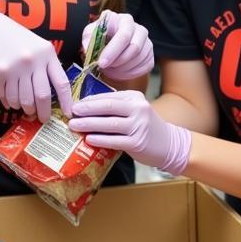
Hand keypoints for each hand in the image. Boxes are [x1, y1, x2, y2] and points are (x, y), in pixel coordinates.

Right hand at [0, 8, 72, 120]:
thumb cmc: (19, 41)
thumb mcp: (40, 48)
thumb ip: (48, 67)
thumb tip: (56, 98)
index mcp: (47, 54)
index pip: (61, 83)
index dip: (66, 102)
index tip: (68, 114)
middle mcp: (32, 61)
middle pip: (42, 96)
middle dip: (43, 112)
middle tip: (42, 118)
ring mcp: (15, 68)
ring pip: (23, 101)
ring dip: (25, 109)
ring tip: (25, 108)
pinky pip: (7, 98)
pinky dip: (10, 104)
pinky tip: (11, 102)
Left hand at [68, 90, 189, 172]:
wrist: (168, 144)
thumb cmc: (145, 127)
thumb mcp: (134, 111)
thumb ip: (116, 108)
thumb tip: (86, 108)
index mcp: (135, 98)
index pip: (108, 97)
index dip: (90, 100)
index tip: (75, 104)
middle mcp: (138, 109)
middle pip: (107, 107)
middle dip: (87, 109)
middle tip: (72, 112)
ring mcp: (139, 126)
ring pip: (109, 124)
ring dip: (89, 124)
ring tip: (74, 125)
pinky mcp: (137, 142)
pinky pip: (114, 140)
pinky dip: (100, 140)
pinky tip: (89, 139)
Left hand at [83, 11, 153, 80]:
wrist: (111, 50)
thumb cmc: (100, 40)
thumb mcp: (90, 36)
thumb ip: (88, 38)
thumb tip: (89, 47)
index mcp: (123, 20)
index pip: (123, 35)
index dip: (112, 51)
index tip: (101, 63)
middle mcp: (138, 28)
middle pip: (134, 47)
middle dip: (118, 61)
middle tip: (105, 67)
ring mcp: (146, 41)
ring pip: (138, 59)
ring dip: (122, 68)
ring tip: (110, 68)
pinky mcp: (150, 55)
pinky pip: (144, 67)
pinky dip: (130, 73)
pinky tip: (120, 71)